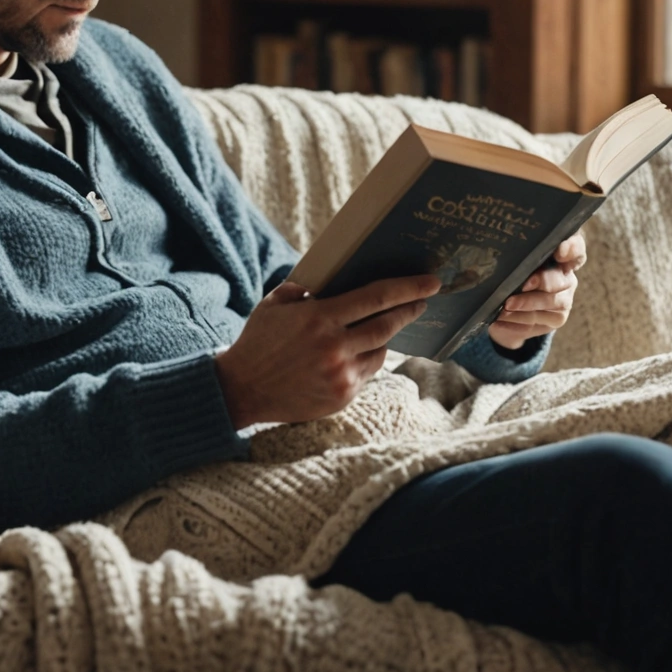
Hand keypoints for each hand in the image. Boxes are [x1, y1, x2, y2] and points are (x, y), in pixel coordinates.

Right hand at [213, 273, 440, 427]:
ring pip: (381, 350)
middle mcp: (334, 347)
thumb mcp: (276, 303)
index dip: (407, 288)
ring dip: (390, 335)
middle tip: (424, 299)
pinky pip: (367, 372)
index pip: (376, 297)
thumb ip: (306, 287)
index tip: (429, 282)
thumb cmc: (259, 341)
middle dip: (410, 309)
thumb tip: (336, 275)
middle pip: (388, 324)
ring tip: (393, 322)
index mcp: (319, 318)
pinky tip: (365, 349)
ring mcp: (340, 375)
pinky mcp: (342, 396)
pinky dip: (370, 358)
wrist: (241, 389)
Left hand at [489, 232, 585, 348]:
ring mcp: (564, 299)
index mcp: (562, 255)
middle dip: (541, 282)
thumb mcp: (515, 262)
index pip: (575, 248)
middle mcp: (567, 277)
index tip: (559, 252)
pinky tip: (499, 322)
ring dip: (526, 305)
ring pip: (550, 302)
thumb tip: (502, 251)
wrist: (510, 307)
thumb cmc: (513, 274)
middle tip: (522, 286)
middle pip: (559, 279)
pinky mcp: (557, 319)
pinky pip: (538, 322)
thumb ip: (518, 257)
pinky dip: (517, 323)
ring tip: (504, 307)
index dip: (570, 249)